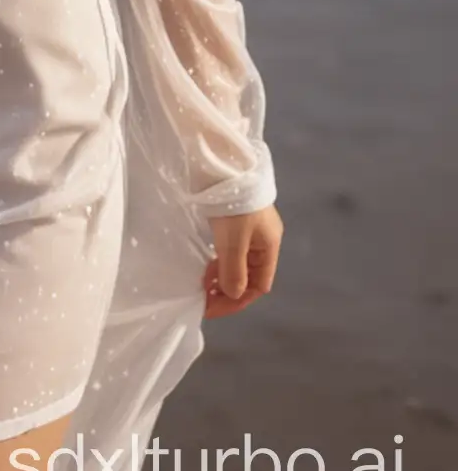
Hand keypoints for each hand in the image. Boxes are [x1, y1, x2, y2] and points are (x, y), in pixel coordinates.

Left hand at [203, 203, 282, 318]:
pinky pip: (229, 247)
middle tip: (203, 298)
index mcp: (269, 245)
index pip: (259, 285)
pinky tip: (204, 263)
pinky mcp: (234, 217)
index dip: (238, 300)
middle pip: (249, 274)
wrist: (224, 163)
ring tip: (202, 284)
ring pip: (237, 261)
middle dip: (228, 289)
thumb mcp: (233, 242)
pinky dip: (217, 259)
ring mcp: (249, 227)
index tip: (213, 307)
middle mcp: (262, 238)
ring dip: (221, 275)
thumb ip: (234, 272)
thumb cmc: (233, 205)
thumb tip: (233, 295)